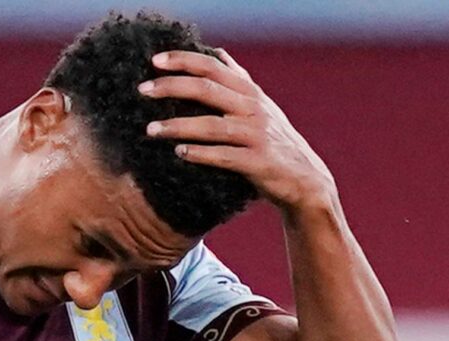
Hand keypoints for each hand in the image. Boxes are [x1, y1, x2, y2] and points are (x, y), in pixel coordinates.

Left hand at [139, 48, 337, 214]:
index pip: (213, 67)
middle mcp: (254, 109)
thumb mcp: (260, 105)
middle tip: (142, 90)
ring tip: (151, 129)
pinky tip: (180, 154)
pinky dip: (202, 154)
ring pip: (212, 126)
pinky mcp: (259, 162)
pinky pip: (225, 157)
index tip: (155, 60)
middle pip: (208, 90)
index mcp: (250, 93)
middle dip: (172, 87)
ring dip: (178, 126)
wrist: (305, 180)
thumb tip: (217, 51)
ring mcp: (257, 135)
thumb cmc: (275, 141)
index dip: (184, 60)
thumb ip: (238, 79)